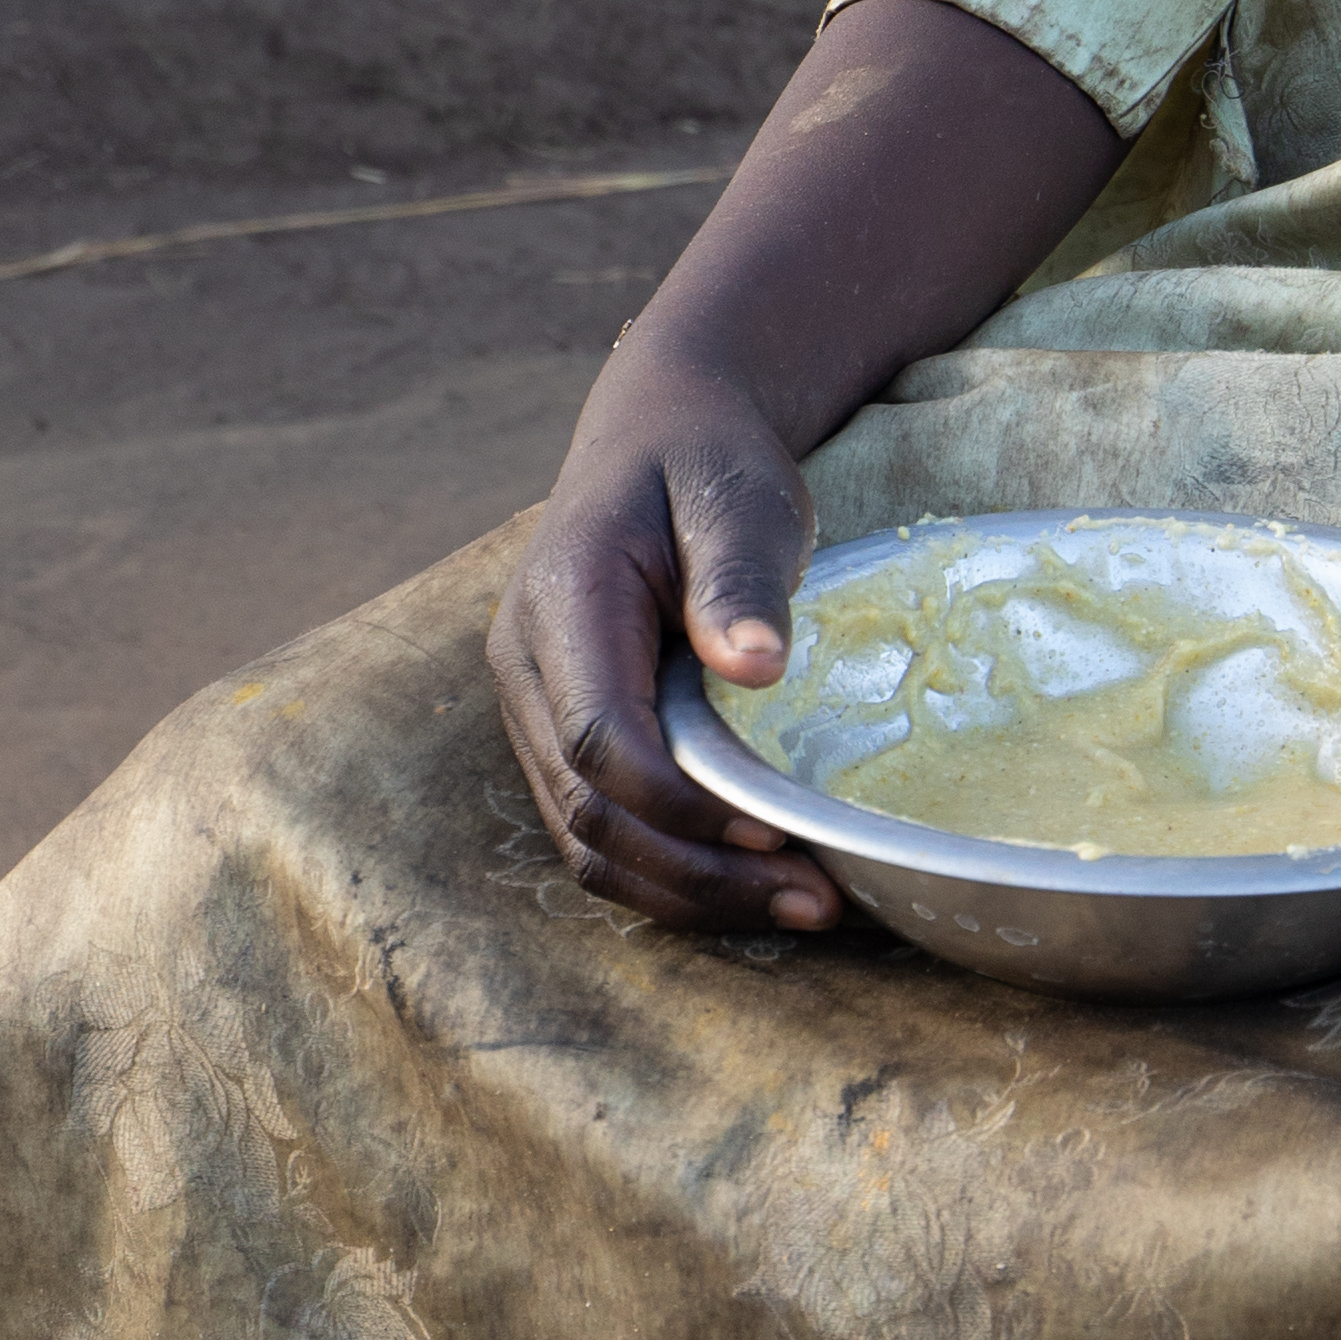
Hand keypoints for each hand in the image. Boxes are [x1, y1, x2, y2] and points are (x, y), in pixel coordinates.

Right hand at [488, 335, 844, 941]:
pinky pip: (602, 829)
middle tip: (815, 898)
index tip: (778, 830)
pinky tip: (754, 880)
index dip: (682, 804)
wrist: (658, 434)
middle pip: (589, 811)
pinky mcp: (563, 736)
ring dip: (689, 892)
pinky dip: (674, 872)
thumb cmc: (706, 461)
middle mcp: (525, 666)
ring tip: (801, 905)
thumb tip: (754, 668)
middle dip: (698, 874)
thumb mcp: (741, 495)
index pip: (598, 736)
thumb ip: (740, 576)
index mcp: (561, 600)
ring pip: (587, 840)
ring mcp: (535, 708)